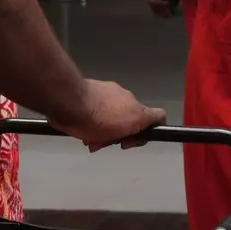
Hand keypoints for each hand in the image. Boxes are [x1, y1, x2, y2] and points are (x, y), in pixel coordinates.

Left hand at [50, 79, 165, 150]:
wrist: (71, 101)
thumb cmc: (95, 122)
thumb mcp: (117, 136)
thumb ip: (130, 134)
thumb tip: (127, 135)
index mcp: (137, 112)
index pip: (159, 116)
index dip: (154, 128)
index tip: (133, 139)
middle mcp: (129, 99)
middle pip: (132, 117)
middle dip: (120, 131)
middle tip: (105, 143)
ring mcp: (113, 90)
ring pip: (116, 111)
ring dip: (106, 125)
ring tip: (90, 137)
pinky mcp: (98, 86)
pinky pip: (103, 103)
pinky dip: (97, 113)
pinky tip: (83, 124)